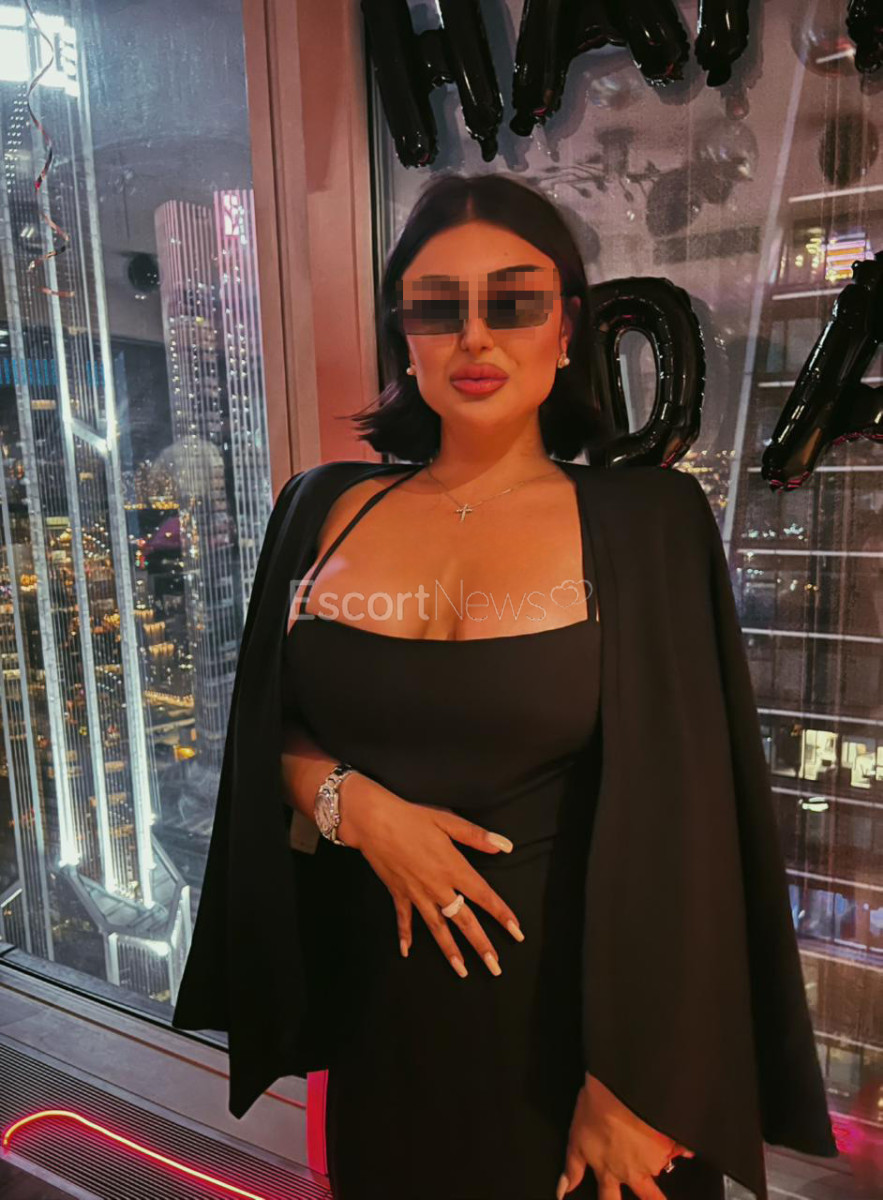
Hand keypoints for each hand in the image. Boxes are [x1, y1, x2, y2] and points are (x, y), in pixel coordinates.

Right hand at [337, 774, 524, 976]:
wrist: (373, 822)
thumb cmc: (411, 817)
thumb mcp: (447, 821)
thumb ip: (477, 836)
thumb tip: (505, 846)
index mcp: (453, 868)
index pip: (484, 896)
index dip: (502, 914)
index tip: (516, 932)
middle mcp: (437, 886)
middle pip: (464, 921)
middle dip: (481, 945)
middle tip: (495, 968)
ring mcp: (417, 893)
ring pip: (437, 928)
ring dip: (450, 951)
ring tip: (462, 971)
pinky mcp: (398, 893)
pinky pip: (404, 919)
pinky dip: (405, 935)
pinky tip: (407, 952)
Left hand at [557, 1073, 694, 1199]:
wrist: (618, 1087)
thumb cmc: (595, 1110)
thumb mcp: (576, 1138)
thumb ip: (572, 1168)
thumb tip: (564, 1190)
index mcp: (610, 1171)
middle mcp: (634, 1172)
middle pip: (650, 1198)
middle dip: (654, 1199)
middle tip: (656, 1198)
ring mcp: (654, 1159)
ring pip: (662, 1169)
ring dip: (659, 1161)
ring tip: (655, 1143)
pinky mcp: (670, 1142)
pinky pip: (682, 1149)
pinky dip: (682, 1147)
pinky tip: (683, 1143)